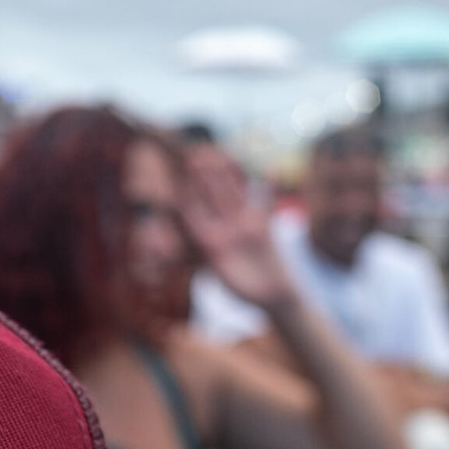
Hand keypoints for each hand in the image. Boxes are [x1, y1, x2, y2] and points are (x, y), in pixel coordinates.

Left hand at [181, 149, 296, 314]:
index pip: (195, 215)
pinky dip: (269, 186)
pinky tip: (271, 170)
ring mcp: (244, 223)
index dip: (187, 198)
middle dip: (204, 178)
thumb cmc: (244, 289)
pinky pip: (264, 201)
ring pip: (234, 194)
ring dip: (226, 175)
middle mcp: (224, 228)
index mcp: (210, 240)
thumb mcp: (224, 274)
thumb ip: (214, 256)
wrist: (270, 293)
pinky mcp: (263, 223)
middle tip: (193, 156)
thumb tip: (204, 243)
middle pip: (213, 197)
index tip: (178, 183)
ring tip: (219, 155)